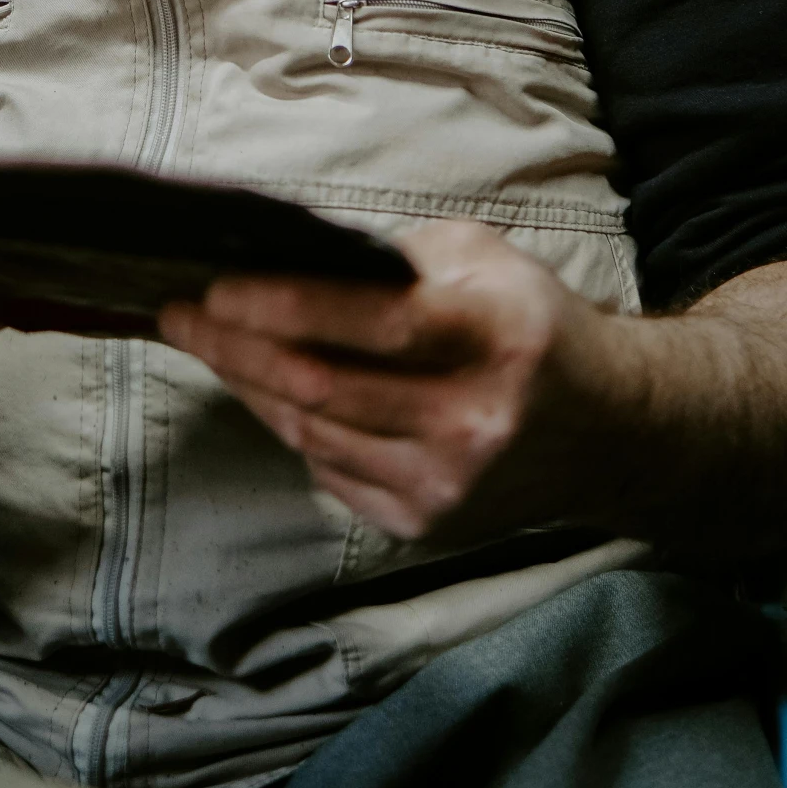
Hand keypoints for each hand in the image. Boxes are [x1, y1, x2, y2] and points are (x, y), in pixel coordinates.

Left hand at [159, 219, 612, 545]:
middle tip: (178, 314)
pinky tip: (265, 388)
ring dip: (248, 385)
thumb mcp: (482, 262)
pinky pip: (329, 470)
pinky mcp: (426, 526)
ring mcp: (447, 485)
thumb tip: (286, 262)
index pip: (370, 325)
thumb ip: (393, 261)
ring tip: (207, 343)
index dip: (282, 307)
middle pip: (322, 387)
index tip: (214, 288)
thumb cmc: (531, 324)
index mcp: (492, 338)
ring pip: (312, 433)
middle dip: (235, 347)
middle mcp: (472, 421)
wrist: (608, 431)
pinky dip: (290, 425)